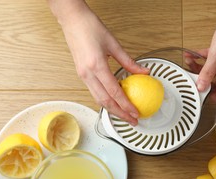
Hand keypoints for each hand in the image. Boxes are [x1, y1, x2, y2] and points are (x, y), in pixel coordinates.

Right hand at [49, 1, 147, 125]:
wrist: (72, 20)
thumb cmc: (89, 27)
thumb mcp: (113, 44)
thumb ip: (129, 61)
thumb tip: (143, 72)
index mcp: (96, 66)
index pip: (114, 92)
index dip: (126, 105)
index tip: (135, 113)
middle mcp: (87, 74)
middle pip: (105, 102)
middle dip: (119, 114)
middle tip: (132, 120)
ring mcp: (83, 76)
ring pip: (98, 99)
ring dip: (112, 110)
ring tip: (124, 114)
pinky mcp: (82, 75)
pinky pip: (94, 92)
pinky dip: (105, 100)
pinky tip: (114, 101)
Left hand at [195, 0, 215, 104]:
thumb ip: (207, 72)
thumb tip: (201, 86)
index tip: (208, 98)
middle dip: (205, 83)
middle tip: (193, 82)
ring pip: (212, 72)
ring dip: (199, 69)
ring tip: (188, 64)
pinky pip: (210, 60)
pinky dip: (200, 58)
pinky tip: (190, 54)